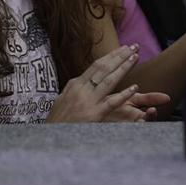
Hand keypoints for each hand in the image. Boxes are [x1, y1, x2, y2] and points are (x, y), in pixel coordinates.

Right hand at [46, 44, 169, 122]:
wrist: (50, 138)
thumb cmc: (57, 121)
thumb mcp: (62, 99)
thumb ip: (73, 88)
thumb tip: (82, 77)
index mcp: (75, 85)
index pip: (96, 66)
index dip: (111, 56)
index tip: (123, 48)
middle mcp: (82, 90)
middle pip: (104, 69)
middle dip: (120, 56)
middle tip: (134, 46)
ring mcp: (88, 101)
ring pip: (109, 81)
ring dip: (124, 68)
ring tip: (135, 57)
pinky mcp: (93, 115)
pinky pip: (111, 102)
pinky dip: (123, 94)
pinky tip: (134, 87)